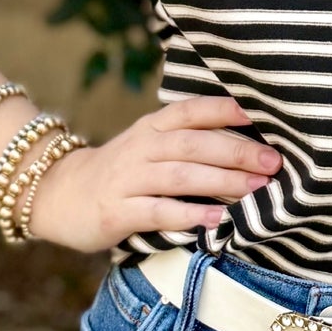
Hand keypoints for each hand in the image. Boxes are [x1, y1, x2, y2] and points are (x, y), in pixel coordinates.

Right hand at [23, 94, 282, 253]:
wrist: (58, 195)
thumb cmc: (121, 171)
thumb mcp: (149, 146)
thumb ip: (188, 141)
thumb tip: (249, 143)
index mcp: (152, 126)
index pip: (191, 111)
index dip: (225, 110)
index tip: (262, 115)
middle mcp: (141, 147)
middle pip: (193, 144)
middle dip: (236, 151)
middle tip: (273, 163)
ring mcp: (127, 179)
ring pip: (180, 175)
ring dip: (221, 182)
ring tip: (255, 190)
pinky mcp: (116, 211)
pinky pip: (157, 211)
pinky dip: (189, 214)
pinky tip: (216, 220)